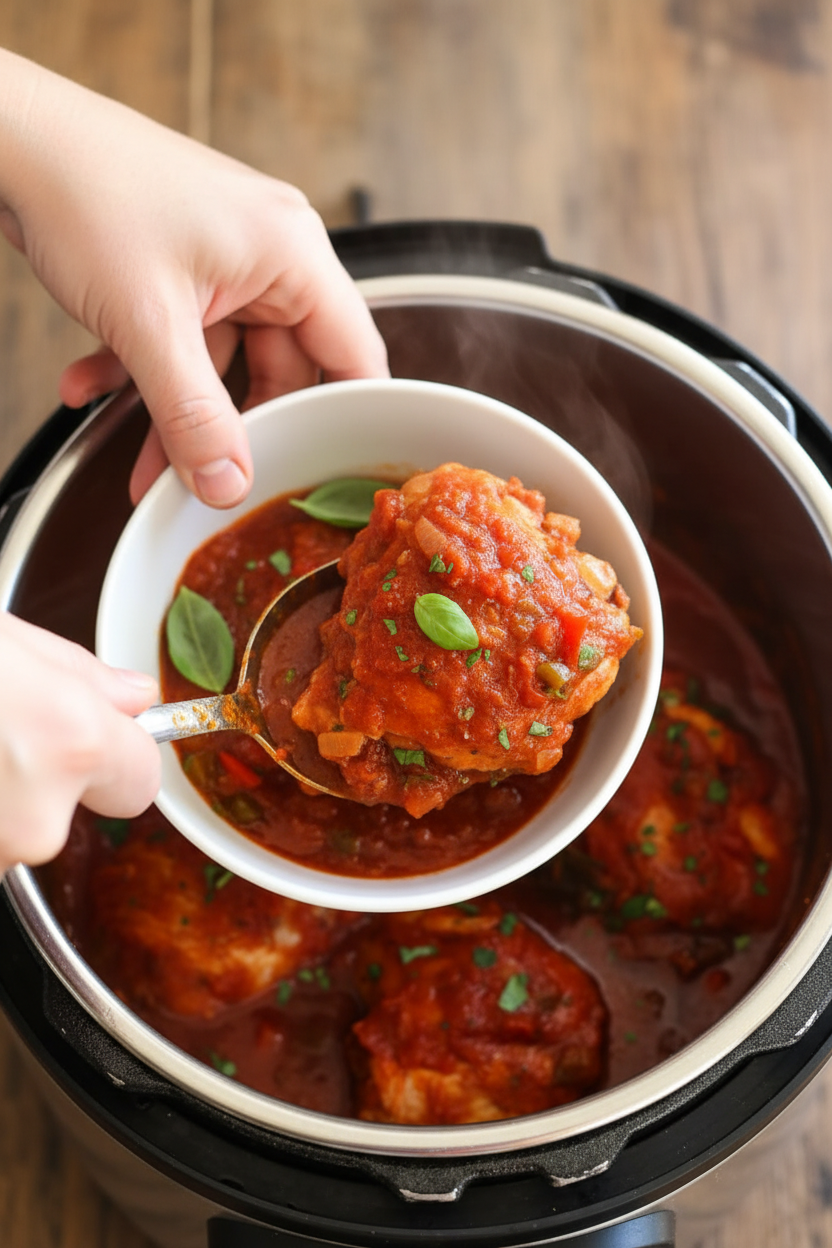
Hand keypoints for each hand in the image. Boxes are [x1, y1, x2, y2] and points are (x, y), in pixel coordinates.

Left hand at [0, 50, 387, 509]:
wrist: (12, 137)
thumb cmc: (86, 189)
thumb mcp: (149, 325)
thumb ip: (192, 416)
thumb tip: (228, 483)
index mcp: (293, 253)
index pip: (354, 356)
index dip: (346, 422)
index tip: (323, 477)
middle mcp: (270, 254)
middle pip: (284, 371)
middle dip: (236, 432)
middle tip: (211, 481)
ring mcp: (226, 261)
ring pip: (224, 365)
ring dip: (177, 413)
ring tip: (140, 463)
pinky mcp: (184, 269)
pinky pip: (182, 342)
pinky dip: (142, 374)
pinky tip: (94, 389)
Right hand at [0, 612, 159, 875]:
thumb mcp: (5, 640)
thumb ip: (81, 674)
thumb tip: (133, 696)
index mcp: (69, 740)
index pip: (143, 780)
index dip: (117, 753)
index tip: (89, 735)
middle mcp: (37, 815)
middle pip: (67, 812)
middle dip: (37, 782)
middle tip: (0, 729)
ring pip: (15, 829)